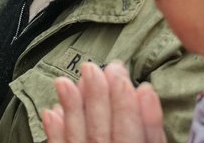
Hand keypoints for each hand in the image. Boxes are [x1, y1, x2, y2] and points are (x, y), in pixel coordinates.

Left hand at [42, 62, 166, 142]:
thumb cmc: (130, 141)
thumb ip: (151, 129)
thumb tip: (145, 90)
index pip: (138, 140)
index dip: (138, 114)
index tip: (136, 85)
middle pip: (105, 136)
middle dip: (101, 101)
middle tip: (99, 68)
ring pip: (80, 141)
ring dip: (73, 110)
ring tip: (65, 81)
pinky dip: (55, 134)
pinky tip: (51, 111)